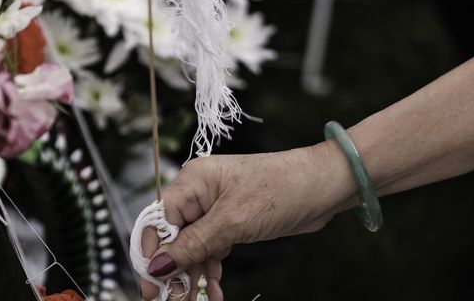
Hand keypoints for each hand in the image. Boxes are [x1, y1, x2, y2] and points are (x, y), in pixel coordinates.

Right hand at [139, 142, 353, 299]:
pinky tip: (214, 290)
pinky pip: (210, 249)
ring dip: (192, 275)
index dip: (151, 252)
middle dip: (173, 270)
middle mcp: (198, 194)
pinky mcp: (230, 223)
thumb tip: (158, 265)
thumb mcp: (233, 221)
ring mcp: (214, 209)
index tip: (151, 286)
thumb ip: (193, 244)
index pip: (157, 219)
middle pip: (173, 237)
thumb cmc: (279, 190)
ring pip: (191, 247)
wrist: (322, 187)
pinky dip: (210, 270)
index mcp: (192, 183)